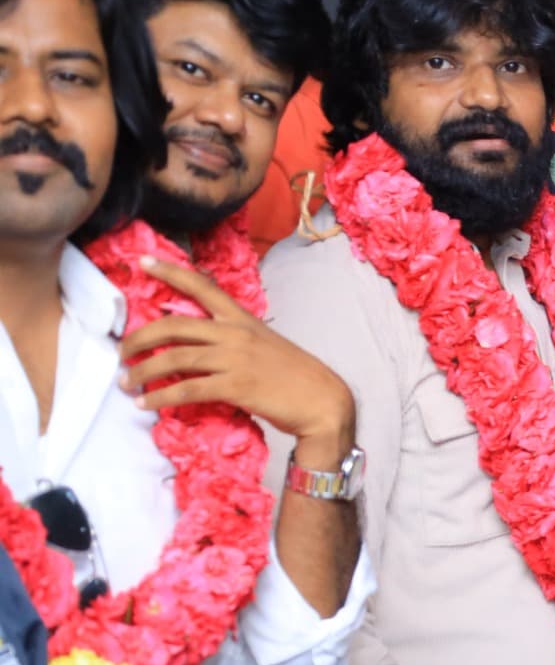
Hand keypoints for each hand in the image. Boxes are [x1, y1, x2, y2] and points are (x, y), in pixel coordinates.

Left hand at [123, 256, 356, 450]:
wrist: (323, 400)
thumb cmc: (294, 375)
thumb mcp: (264, 344)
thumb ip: (232, 339)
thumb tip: (197, 344)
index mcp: (243, 320)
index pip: (203, 287)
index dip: (171, 273)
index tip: (143, 261)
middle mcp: (236, 334)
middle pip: (174, 326)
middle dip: (139, 337)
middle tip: (121, 351)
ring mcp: (235, 359)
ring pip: (174, 359)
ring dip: (142, 371)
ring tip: (126, 382)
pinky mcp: (236, 386)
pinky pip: (187, 390)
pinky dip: (160, 397)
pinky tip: (146, 403)